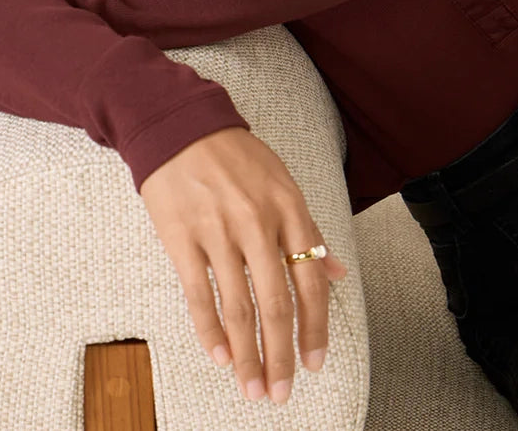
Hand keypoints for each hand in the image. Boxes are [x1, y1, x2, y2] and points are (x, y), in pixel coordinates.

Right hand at [137, 125, 348, 405]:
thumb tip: (338, 271)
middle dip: (280, 356)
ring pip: (238, 307)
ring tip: (251, 387)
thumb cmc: (235, 155)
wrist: (180, 125)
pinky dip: (210, 331)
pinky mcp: (182, 236)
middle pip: (276, 304)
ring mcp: (218, 230)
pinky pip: (198, 294)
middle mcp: (257, 222)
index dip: (315, 327)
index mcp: (289, 207)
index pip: (310, 280)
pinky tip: (219, 356)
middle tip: (280, 392)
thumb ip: (309, 228)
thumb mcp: (282, 182)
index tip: (315, 362)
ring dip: (247, 356)